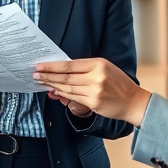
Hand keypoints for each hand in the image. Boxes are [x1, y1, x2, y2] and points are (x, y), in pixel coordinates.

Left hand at [33, 58, 150, 126]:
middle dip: (48, 75)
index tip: (40, 65)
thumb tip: (62, 69)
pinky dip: (62, 94)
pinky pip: (73, 98)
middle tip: (35, 74)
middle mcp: (96, 77)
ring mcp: (94, 91)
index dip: (53, 66)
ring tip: (41, 82)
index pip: (70, 65)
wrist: (133, 101)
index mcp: (98, 64)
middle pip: (66, 77)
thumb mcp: (105, 68)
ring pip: (67, 88)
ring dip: (52, 85)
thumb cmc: (118, 83)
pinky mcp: (93, 103)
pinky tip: (54, 91)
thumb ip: (85, 68)